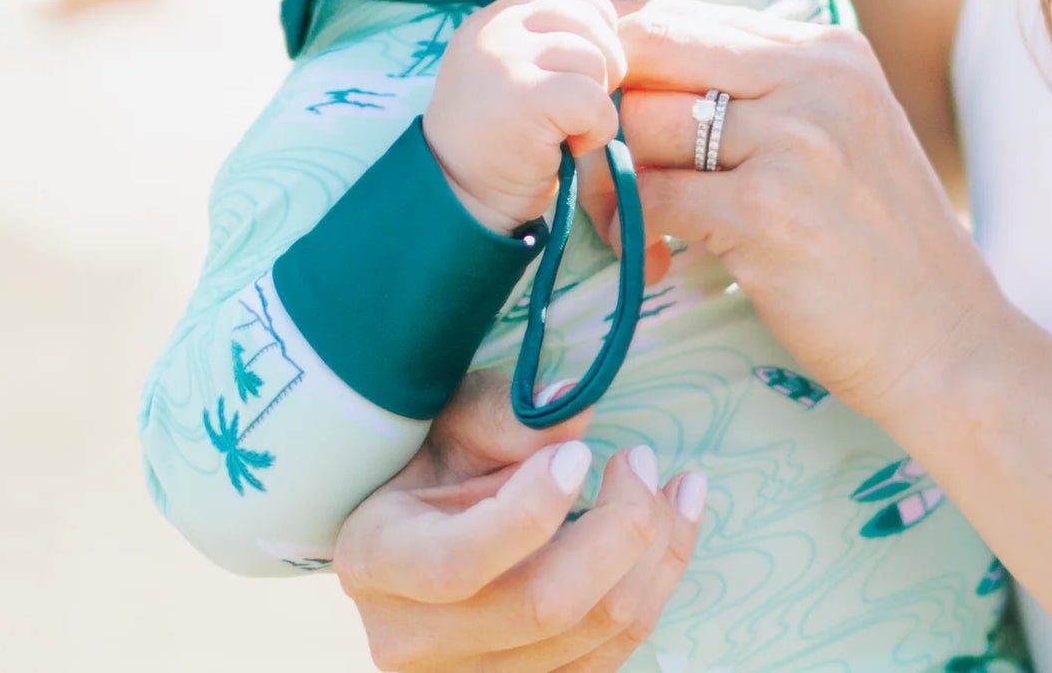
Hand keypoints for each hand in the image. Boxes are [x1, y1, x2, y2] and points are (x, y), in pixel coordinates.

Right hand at [335, 371, 705, 671]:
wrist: (417, 531)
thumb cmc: (431, 462)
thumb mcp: (450, 421)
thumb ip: (505, 415)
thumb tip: (573, 403)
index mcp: (377, 560)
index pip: (459, 562)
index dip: (532, 510)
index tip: (580, 454)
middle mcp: (413, 642)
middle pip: (543, 606)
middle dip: (618, 527)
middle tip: (639, 458)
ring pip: (592, 634)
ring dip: (656, 554)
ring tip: (674, 485)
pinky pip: (611, 655)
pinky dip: (656, 588)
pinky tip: (671, 526)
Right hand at [423, 0, 626, 233]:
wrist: (455, 198)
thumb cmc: (498, 141)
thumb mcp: (509, 71)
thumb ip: (545, 40)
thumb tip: (616, 29)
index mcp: (491, 20)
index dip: (591, 18)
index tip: (588, 61)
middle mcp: (493, 30)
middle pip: (587, 18)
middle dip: (605, 62)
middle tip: (579, 105)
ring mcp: (504, 59)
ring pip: (596, 59)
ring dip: (598, 102)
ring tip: (567, 129)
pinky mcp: (523, 97)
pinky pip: (595, 100)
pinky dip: (597, 130)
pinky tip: (570, 146)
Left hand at [606, 0, 1005, 424]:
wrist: (951, 346)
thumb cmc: (880, 244)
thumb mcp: (841, 130)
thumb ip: (759, 87)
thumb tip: (640, 60)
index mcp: (827, 49)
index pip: (680, 16)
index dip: (621, 61)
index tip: (601, 108)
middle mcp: (813, 78)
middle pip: (650, 48)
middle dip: (604, 104)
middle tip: (601, 161)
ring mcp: (793, 142)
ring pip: (640, 121)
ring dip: (611, 175)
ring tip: (627, 220)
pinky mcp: (766, 213)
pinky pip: (649, 196)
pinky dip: (630, 229)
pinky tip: (654, 259)